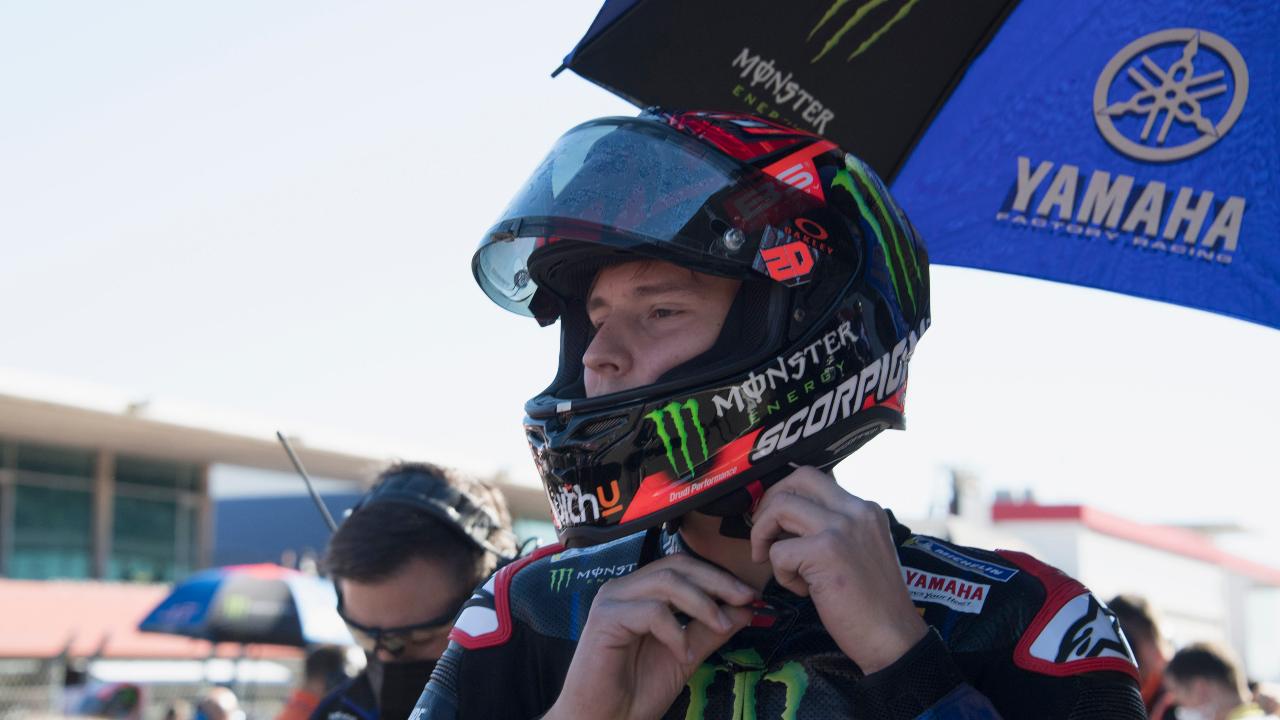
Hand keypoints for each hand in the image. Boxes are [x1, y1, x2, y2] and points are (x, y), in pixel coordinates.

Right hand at [544, 553, 756, 719]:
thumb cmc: (636, 692)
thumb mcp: (685, 656)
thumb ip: (710, 631)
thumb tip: (745, 609)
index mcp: (640, 593)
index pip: (682, 568)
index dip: (718, 577)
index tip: (750, 595)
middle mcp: (624, 589)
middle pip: (677, 566)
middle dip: (717, 582)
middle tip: (745, 599)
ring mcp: (611, 601)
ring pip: (667, 582)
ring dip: (702, 604)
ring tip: (721, 626)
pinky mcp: (604, 618)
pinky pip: (652, 612)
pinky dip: (676, 631)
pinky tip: (683, 653)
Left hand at [749, 466, 926, 672]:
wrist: (893, 638)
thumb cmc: (871, 602)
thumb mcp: (858, 551)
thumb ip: (830, 530)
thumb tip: (784, 519)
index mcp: (865, 509)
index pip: (814, 479)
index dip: (786, 495)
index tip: (775, 522)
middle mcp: (856, 510)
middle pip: (797, 478)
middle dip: (769, 503)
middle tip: (764, 535)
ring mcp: (842, 528)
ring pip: (780, 507)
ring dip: (764, 535)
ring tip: (773, 561)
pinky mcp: (826, 551)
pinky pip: (779, 550)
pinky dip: (780, 573)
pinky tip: (802, 590)